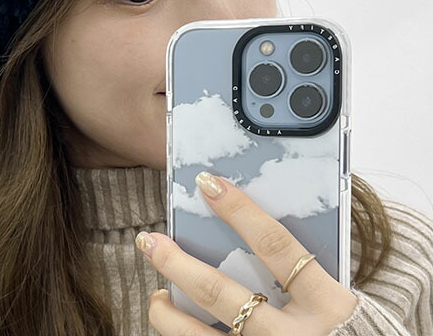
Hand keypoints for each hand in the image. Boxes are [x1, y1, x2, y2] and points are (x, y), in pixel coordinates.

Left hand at [136, 171, 357, 334]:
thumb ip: (305, 266)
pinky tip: (177, 325)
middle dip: (178, 265)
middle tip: (149, 240)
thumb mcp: (340, 295)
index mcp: (327, 305)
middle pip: (223, 296)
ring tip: (156, 295)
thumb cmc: (354, 331)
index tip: (206, 182)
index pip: (276, 245)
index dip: (239, 211)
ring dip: (169, 316)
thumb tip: (246, 218)